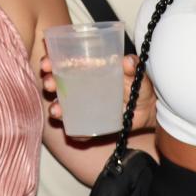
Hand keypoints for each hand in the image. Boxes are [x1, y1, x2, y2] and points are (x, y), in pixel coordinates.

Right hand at [41, 54, 155, 132]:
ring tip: (56, 111)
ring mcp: (84, 106)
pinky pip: (78, 130)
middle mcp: (82, 87)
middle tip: (49, 84)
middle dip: (49, 83)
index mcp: (89, 69)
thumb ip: (133, 67)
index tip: (46, 64)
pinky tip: (74, 133)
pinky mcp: (90, 124)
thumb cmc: (140, 85)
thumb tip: (128, 61)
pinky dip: (75, 133)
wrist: (149, 110)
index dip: (52, 61)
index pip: (65, 62)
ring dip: (56, 108)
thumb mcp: (137, 74)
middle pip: (58, 84)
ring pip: (63, 107)